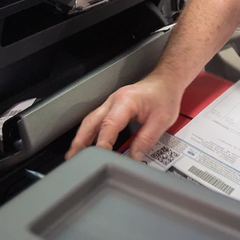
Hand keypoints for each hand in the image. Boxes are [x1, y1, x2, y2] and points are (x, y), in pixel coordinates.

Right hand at [65, 74, 183, 160]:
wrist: (166, 81)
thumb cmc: (164, 96)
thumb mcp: (161, 121)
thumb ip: (145, 141)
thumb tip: (134, 158)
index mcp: (125, 102)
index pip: (108, 126)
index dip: (102, 144)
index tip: (99, 158)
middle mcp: (113, 101)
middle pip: (90, 122)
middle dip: (80, 141)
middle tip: (72, 158)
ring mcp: (111, 102)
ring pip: (90, 120)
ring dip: (81, 137)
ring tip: (75, 154)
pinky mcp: (112, 106)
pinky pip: (96, 119)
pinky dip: (89, 132)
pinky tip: (87, 142)